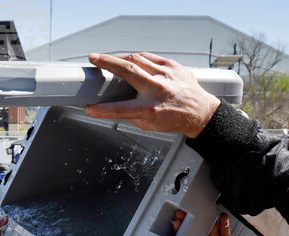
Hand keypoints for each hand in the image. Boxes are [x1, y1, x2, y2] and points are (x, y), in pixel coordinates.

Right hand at [85, 52, 220, 137]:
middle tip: (93, 58)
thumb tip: (113, 107)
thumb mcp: (149, 125)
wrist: (199, 112)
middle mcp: (158, 90)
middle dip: (107, 62)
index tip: (89, 108)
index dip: (101, 110)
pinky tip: (128, 60)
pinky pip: (148, 57)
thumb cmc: (174, 119)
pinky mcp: (172, 65)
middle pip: (128, 70)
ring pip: (137, 59)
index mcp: (151, 109)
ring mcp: (166, 75)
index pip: (120, 109)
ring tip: (108, 60)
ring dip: (119, 58)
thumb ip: (131, 115)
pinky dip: (136, 58)